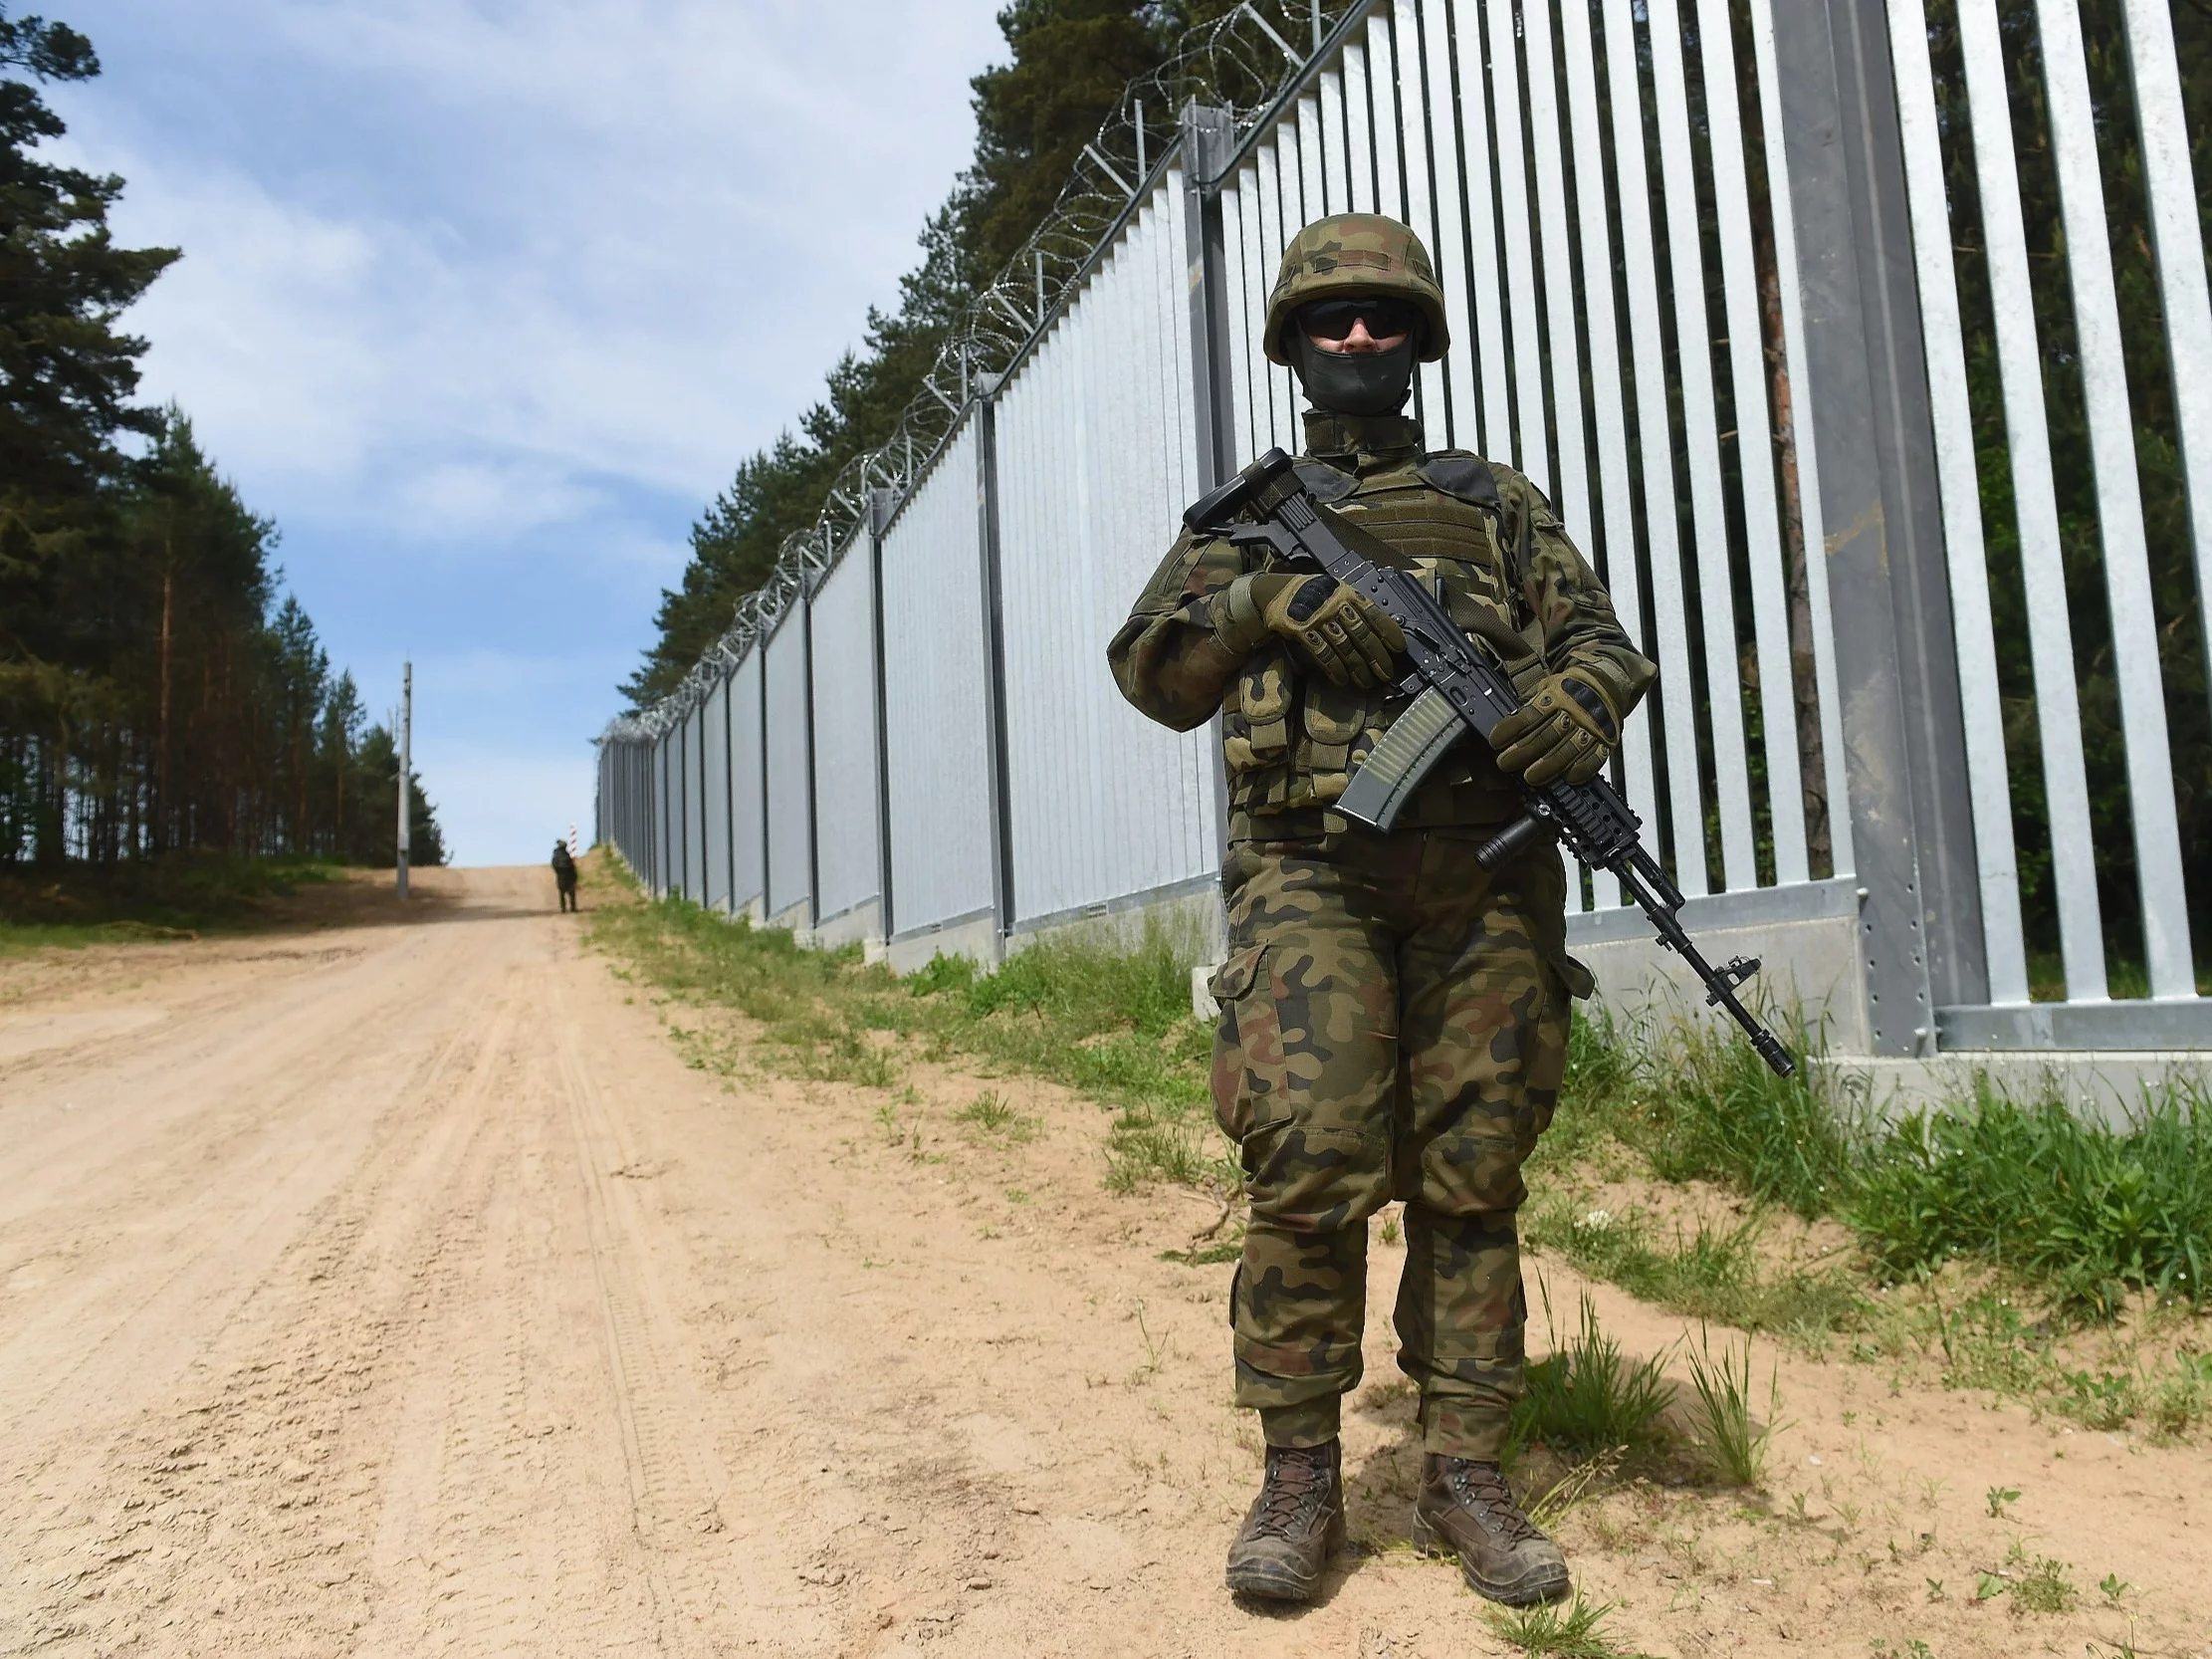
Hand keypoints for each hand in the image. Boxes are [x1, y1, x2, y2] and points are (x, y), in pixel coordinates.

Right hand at [1259, 573, 1403, 687]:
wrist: (1277, 591)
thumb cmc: (1314, 595)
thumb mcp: (1338, 593)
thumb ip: (1356, 608)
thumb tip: (1380, 631)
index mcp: (1348, 595)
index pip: (1374, 614)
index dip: (1389, 633)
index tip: (1400, 649)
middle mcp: (1336, 605)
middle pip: (1362, 634)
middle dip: (1377, 656)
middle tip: (1386, 673)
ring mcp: (1318, 618)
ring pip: (1344, 647)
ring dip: (1358, 668)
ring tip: (1367, 682)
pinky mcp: (1302, 631)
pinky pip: (1322, 652)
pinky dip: (1334, 668)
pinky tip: (1342, 679)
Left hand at [1492, 670, 1621, 784]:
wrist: (1605, 683)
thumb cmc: (1568, 691)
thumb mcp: (1545, 686)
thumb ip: (1528, 703)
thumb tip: (1504, 714)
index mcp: (1555, 696)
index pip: (1530, 715)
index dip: (1511, 728)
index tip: (1495, 741)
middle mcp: (1573, 712)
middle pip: (1547, 735)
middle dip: (1524, 751)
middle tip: (1504, 763)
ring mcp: (1590, 727)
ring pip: (1569, 749)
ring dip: (1549, 765)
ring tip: (1530, 777)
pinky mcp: (1605, 740)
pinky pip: (1596, 757)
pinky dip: (1583, 768)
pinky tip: (1569, 778)